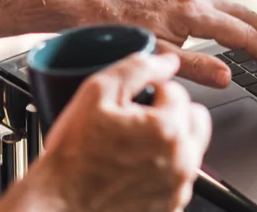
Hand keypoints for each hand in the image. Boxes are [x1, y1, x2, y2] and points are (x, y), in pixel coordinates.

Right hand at [0, 54, 210, 211]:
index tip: (132, 99)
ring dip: (170, 139)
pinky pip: (178, 176)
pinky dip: (163, 167)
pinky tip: (134, 165)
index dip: (152, 89)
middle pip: (196, 118)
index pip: (177, 91)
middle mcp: (180, 162)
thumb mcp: (96, 93)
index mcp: (167, 130)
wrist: (60, 205)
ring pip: (190, 148)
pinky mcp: (171, 206)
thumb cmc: (73, 157)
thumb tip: (165, 60)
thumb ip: (137, 68)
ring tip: (134, 142)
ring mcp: (177, 188)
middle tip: (142, 116)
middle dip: (173, 111)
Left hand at [90, 0, 256, 87]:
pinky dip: (242, 21)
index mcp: (193, 11)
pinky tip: (241, 32)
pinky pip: (222, 7)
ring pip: (238, 10)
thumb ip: (194, 68)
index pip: (244, 35)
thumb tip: (229, 77)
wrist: (84, 0)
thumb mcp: (153, 54)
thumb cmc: (112, 26)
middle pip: (251, 17)